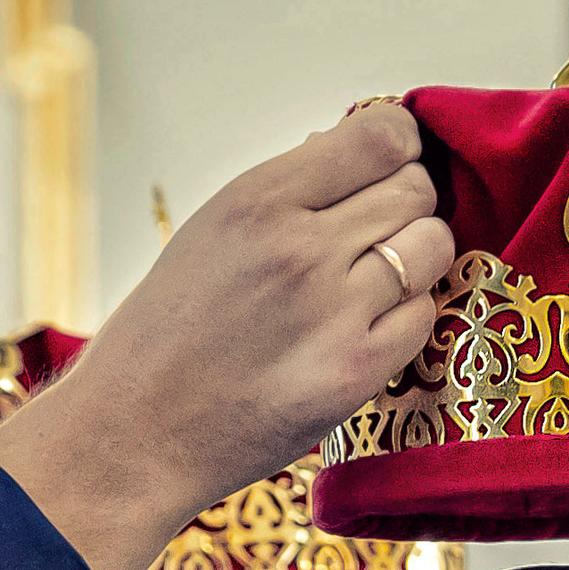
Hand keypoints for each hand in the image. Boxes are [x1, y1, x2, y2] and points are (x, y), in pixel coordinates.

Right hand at [0, 104, 451, 569]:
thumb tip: (362, 156)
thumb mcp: (210, 232)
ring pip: (433, 247)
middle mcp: (301, 248)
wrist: (136, 433)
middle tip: (376, 235)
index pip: (383, 136)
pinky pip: (424, 316)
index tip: (391, 166)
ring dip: (416, 259)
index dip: (401, 147)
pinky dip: (405, 319)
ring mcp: (335, 311)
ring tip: (374, 282)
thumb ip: (290, 194)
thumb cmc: (167, 334)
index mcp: (258, 200)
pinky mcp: (358, 371)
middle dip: (408, 204)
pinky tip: (363, 330)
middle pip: (416, 189)